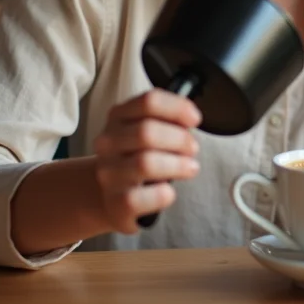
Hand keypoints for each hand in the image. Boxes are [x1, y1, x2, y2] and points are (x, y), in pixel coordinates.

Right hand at [92, 89, 202, 233]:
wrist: (113, 196)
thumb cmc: (139, 157)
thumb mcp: (148, 131)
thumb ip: (168, 120)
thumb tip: (190, 118)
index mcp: (119, 116)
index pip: (149, 101)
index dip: (178, 108)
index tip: (195, 119)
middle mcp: (108, 142)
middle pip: (147, 131)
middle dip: (179, 139)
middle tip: (193, 149)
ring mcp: (109, 173)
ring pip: (145, 163)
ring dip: (177, 165)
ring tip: (190, 168)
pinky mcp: (115, 202)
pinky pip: (139, 197)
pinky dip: (161, 194)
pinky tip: (169, 192)